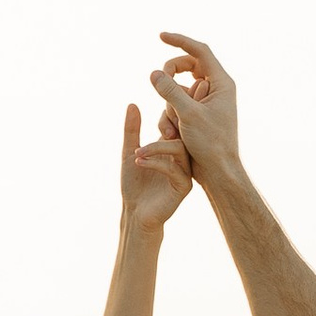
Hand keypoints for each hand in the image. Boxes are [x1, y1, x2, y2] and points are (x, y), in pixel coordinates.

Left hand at [121, 99, 193, 232]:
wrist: (135, 213)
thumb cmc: (134, 184)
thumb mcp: (130, 151)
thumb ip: (132, 129)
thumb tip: (132, 104)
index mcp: (172, 147)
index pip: (176, 123)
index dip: (169, 111)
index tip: (161, 103)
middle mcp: (182, 157)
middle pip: (185, 132)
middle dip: (173, 123)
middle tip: (159, 119)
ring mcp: (185, 171)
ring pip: (180, 149)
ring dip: (157, 147)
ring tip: (138, 151)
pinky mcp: (184, 186)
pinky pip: (175, 169)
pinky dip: (156, 163)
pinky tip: (140, 162)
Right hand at [152, 30, 241, 184]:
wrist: (218, 172)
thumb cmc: (210, 144)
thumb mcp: (187, 115)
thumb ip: (169, 91)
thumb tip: (153, 73)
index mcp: (221, 83)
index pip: (199, 51)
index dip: (180, 41)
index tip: (160, 36)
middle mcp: (215, 89)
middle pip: (187, 66)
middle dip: (170, 76)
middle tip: (158, 82)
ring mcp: (205, 102)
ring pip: (178, 88)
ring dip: (168, 103)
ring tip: (173, 127)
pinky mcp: (196, 114)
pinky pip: (176, 104)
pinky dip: (169, 115)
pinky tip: (171, 134)